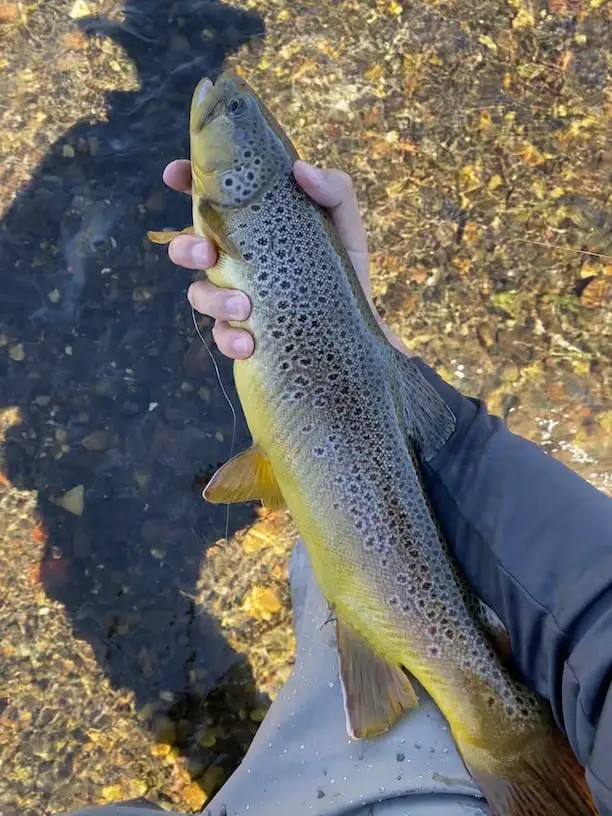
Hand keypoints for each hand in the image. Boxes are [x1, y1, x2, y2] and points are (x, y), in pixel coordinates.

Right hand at [162, 159, 406, 356]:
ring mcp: (234, 298)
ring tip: (244, 308)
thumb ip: (335, 190)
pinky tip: (249, 343)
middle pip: (189, 247)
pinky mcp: (242, 334)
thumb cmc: (344, 272)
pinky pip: (222, 337)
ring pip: (200, 295)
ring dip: (213, 300)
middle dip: (186, 248)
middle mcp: (236, 259)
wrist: (355, 331)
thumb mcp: (345, 227)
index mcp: (252, 225)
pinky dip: (230, 340)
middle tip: (207, 254)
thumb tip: (300, 169)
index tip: (174, 175)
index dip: (185, 180)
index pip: (209, 197)